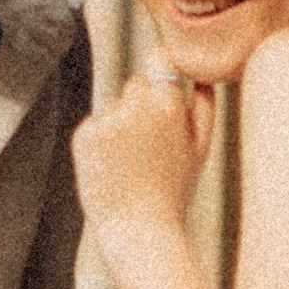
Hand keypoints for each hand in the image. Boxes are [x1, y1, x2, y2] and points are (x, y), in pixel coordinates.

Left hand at [72, 71, 216, 251]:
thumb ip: (204, 105)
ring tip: (133, 165)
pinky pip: (95, 127)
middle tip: (152, 148)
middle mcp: (135, 104)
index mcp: (168, 102)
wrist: (139, 230)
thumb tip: (200, 76)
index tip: (164, 80)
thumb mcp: (201, 148)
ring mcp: (107, 119)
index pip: (159, 58)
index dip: (162, 68)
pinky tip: (114, 169)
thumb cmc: (174, 192)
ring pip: (115, 108)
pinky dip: (101, 144)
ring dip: (121, 127)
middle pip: (136, 83)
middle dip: (142, 105)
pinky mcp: (84, 135)